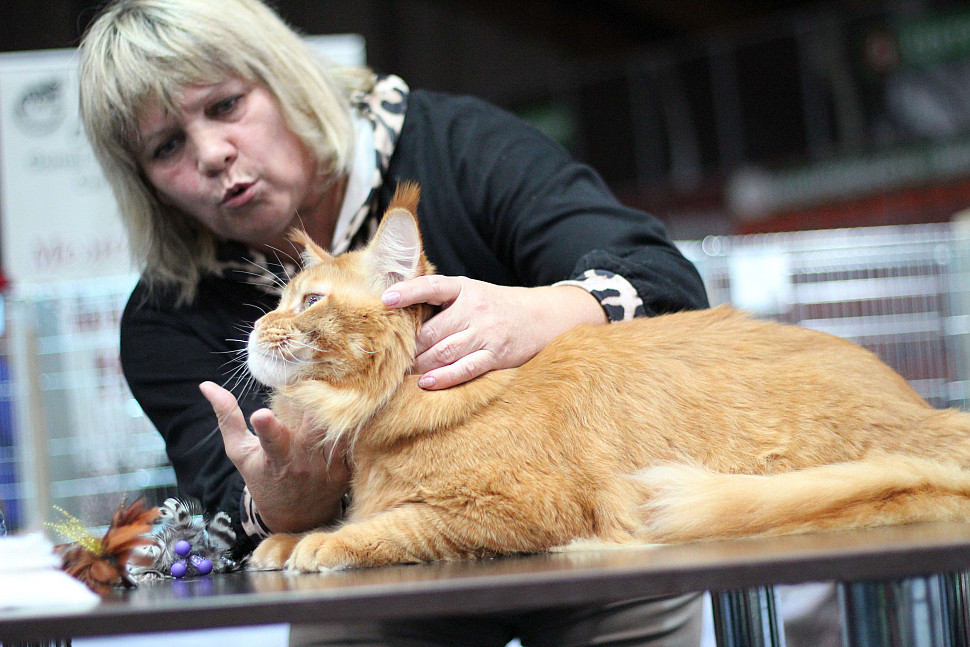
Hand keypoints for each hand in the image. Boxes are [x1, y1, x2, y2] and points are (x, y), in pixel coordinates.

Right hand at [199, 381, 350, 532]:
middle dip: (313, 402)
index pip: (271, 442)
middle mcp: (304, 462)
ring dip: (336, 406)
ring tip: (334, 381)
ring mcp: (328, 465)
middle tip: (312, 377)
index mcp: (276, 459)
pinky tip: (349, 400)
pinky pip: (352, 437)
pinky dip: (350, 420)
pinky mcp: (347, 466)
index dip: (267, 428)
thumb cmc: (264, 479)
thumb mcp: (240, 452)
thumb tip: (206, 385)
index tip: (261, 414)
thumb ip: (228, 418)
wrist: (297, 516)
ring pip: (337, 429)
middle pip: (313, 427)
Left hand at [381, 276, 606, 389]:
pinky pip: (464, 369)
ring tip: (399, 374)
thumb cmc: (494, 306)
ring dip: (418, 365)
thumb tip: (396, 311)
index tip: (385, 300)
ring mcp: (486, 334)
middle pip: (432, 330)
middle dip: (407, 346)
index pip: (433, 286)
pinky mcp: (495, 357)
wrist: (541, 317)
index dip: (409, 291)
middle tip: (387, 357)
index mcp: (465, 288)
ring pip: (444, 352)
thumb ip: (439, 300)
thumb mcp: (470, 292)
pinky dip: (443, 378)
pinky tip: (425, 382)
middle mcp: (475, 309)